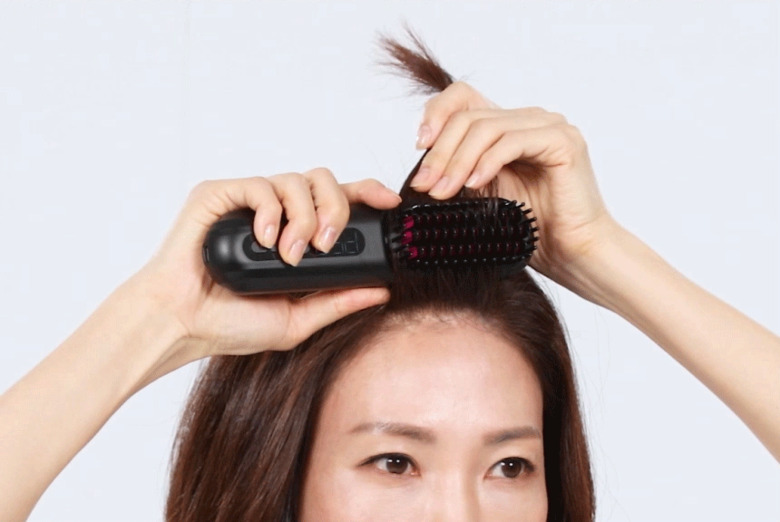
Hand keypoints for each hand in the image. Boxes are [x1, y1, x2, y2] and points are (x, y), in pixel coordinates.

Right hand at [135, 169, 400, 364]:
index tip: (389, 204)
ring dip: (304, 216)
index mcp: (296, 235)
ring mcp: (247, 203)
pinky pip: (258, 185)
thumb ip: (338, 302)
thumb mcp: (298, 320)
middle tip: (326, 243)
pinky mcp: (219, 196)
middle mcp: (276, 213)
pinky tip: (266, 239)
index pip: (339, 200)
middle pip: (323, 180)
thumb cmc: (230, 322)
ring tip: (289, 253)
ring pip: (295, 180)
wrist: (184, 324)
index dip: (367, 193)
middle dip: (336, 208)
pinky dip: (270, 211)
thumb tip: (381, 292)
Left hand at [411, 82, 619, 287]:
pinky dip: (487, 162)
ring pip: (486, 128)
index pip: (464, 98)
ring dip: (457, 161)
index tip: (419, 148)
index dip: (436, 115)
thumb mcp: (482, 195)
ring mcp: (548, 126)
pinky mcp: (562, 141)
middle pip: (469, 116)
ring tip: (444, 192)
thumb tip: (421, 172)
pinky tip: (474, 185)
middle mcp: (529, 119)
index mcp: (508, 127)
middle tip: (425, 185)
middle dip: (440, 152)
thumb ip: (458, 173)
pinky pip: (512, 142)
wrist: (572, 253)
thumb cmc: (532, 229)